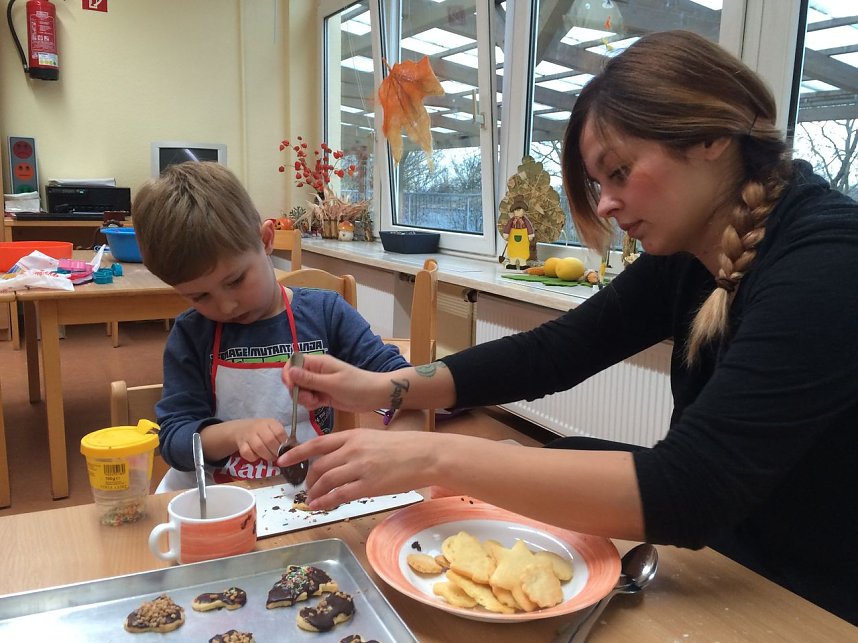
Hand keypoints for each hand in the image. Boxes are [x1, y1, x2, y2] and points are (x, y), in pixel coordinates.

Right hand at [229, 418, 286, 463]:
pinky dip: (253, 458)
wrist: (241, 429)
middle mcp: (259, 427)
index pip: (279, 432)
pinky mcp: (241, 444)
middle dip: (276, 452)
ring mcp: (249, 435)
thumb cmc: (262, 431)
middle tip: (278, 457)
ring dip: (267, 456)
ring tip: (270, 458)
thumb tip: (294, 449)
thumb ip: (281, 437)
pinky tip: (257, 456)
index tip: (286, 450)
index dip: (284, 443)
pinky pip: (247, 453)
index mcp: (270, 422)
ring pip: (259, 447)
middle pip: (269, 440)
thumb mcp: (273, 429)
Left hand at [276, 429, 439, 509]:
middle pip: (318, 466)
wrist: (424, 455)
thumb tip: (336, 461)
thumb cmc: (402, 447)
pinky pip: (339, 495)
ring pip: (325, 481)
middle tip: (307, 488)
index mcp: (352, 436)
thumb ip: (352, 447)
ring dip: (314, 493)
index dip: (296, 453)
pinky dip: (325, 502)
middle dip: (308, 479)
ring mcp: (359, 468)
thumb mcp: (372, 439)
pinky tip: (320, 506)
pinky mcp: (368, 486)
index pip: (316, 444)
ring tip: (312, 500)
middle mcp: (351, 450)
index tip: (282, 461)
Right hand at [282, 353, 384, 412]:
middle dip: (297, 391)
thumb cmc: (356, 386)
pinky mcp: (323, 395)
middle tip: (309, 398)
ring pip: (300, 391)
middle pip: (294, 379)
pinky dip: (310, 403)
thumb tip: (290, 371)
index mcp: (318, 363)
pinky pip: (309, 399)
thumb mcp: (332, 383)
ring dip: (303, 399)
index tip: (292, 388)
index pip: (293, 363)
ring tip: (316, 402)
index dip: (288, 375)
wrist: (374, 395)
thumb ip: (309, 379)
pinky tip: (319, 405)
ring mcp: (319, 384)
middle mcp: (316, 372)